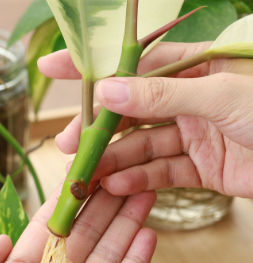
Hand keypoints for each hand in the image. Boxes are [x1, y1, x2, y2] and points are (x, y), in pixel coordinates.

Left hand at [0, 187, 156, 262]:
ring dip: (123, 225)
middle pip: (80, 239)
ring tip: (142, 191)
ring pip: (105, 258)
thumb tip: (4, 238)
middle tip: (121, 174)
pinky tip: (146, 234)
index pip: (45, 231)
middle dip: (101, 206)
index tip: (81, 174)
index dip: (64, 203)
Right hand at [38, 42, 252, 198]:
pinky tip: (117, 186)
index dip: (94, 66)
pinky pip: (162, 172)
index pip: (135, 63)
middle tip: (69, 143)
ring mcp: (195, 134)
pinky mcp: (202, 167)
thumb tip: (108, 89)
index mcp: (199, 68)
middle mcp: (192, 99)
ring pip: (143, 145)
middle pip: (132, 111)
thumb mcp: (221, 96)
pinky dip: (140, 180)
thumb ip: (163, 94)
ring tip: (87, 174)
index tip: (55, 69)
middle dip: (99, 127)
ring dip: (114, 160)